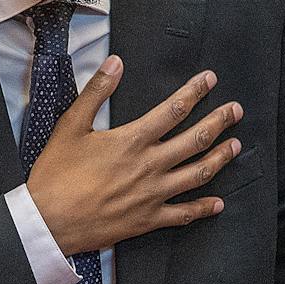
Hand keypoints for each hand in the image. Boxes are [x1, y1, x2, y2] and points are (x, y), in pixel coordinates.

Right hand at [27, 62, 242, 256]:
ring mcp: (152, 195)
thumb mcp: (71, 125)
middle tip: (236, 110)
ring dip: (220, 158)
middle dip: (219, 121)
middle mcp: (149, 166)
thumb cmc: (56, 174)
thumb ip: (96, 92)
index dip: (195, 92)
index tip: (210, 80)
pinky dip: (204, 208)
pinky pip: (184, 214)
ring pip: (198, 174)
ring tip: (236, 146)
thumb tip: (116, 62)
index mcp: (132, 140)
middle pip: (196, 140)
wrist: (48, 220)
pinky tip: (218, 203)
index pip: (173, 110)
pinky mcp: (148, 220)